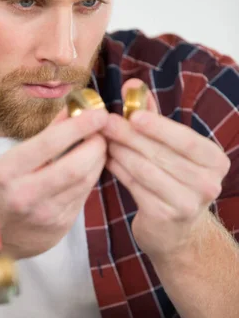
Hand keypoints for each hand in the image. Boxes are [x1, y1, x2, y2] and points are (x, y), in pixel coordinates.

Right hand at [0, 107, 107, 258]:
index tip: (98, 113)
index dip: (79, 126)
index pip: (49, 143)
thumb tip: (74, 108)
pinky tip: (91, 165)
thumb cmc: (5, 186)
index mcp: (8, 171)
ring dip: (99, 159)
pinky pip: (84, 195)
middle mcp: (25, 195)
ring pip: (85, 181)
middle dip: (96, 144)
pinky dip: (92, 175)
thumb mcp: (14, 158)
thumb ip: (47, 134)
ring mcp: (45, 214)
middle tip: (103, 131)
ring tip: (99, 145)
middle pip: (75, 166)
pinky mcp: (60, 225)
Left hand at [102, 79, 230, 261]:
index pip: (186, 140)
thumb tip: (132, 85)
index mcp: (214, 161)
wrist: (176, 231)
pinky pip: (134, 186)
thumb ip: (152, 116)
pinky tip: (106, 159)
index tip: (132, 115)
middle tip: (104, 122)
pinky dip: (118, 170)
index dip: (159, 126)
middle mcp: (207, 184)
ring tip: (102, 139)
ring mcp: (187, 203)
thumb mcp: (169, 147)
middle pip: (160, 153)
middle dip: (128, 135)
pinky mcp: (164, 216)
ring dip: (119, 151)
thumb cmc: (172, 178)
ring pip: (144, 169)